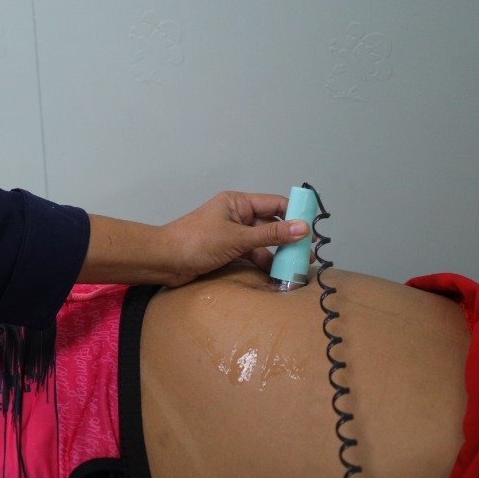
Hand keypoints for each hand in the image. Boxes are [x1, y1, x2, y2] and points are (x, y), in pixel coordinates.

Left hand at [160, 191, 308, 283]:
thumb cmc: (195, 242)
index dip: (295, 214)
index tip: (314, 229)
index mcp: (237, 203)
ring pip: (262, 242)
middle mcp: (236, 216)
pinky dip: (264, 263)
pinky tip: (277, 274)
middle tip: (309, 254)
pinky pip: (252, 255)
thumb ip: (270, 234)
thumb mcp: (237, 238)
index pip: (274, 204)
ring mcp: (231, 234)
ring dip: (278, 254)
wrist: (164, 261)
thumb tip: (302, 227)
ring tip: (297, 268)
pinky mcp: (227, 251)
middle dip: (289, 238)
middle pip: (271, 224)